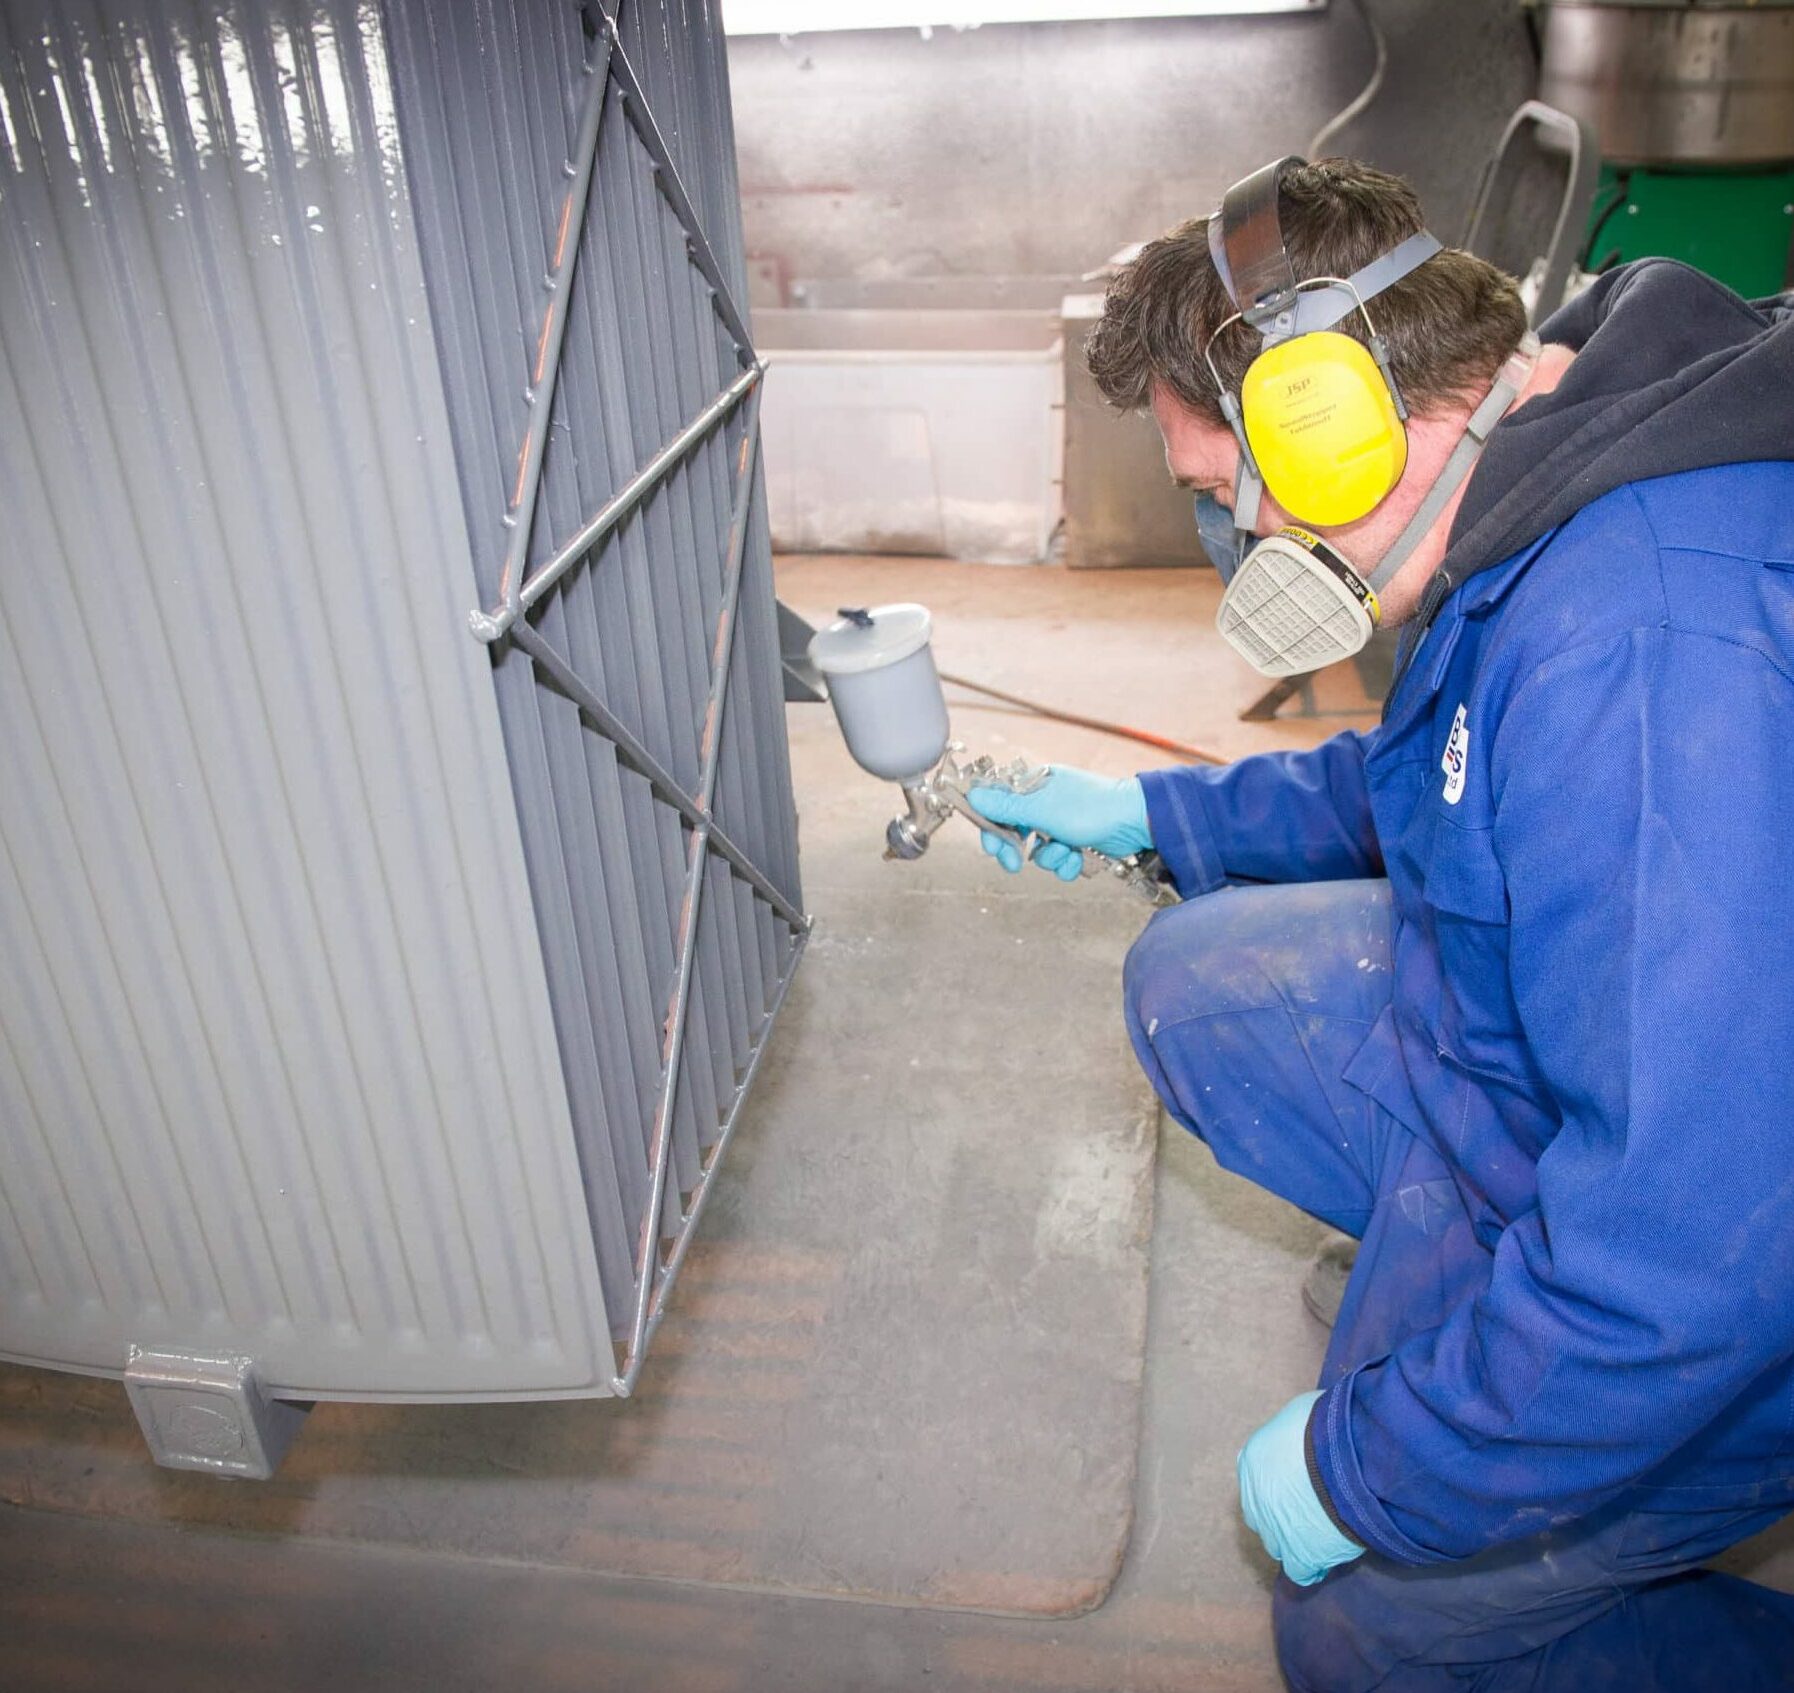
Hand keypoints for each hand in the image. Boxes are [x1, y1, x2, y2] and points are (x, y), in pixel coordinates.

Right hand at [967, 767, 1151, 881]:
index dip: (991, 828)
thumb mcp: (1041, 808)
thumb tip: (973, 795)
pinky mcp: (1076, 838)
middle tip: (1015, 865)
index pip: (998, 805)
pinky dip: (1067, 862)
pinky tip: (1078, 859)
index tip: (991, 848)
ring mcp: (1061, 821)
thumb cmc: (1090, 808)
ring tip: (1065, 853)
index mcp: (1034, 784)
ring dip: (1049, 858)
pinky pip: (1059, 857)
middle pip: (1014, 830)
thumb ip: (1005, 806)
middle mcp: (1045, 801)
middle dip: (1016, 850)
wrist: (1135, 821)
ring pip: (1038, 848)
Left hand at [1237, 1391, 1364, 1586]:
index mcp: (1251, 1461)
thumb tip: (1307, 1434)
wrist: (1348, 1460)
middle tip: (1309, 1510)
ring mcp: (1275, 1530)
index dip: (1275, 1485)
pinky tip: (1326, 1559)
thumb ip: (1294, 1433)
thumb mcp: (1301, 1414)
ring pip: (1276, 1544)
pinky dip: (1311, 1567)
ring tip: (1321, 1534)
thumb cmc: (1327, 1426)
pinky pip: (1299, 1571)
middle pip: (1261, 1515)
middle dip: (1279, 1515)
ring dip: (1294, 1540)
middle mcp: (1254, 1497)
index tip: (1295, 1486)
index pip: (1255, 1480)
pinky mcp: (1299, 1555)